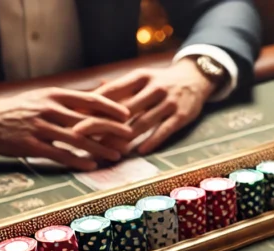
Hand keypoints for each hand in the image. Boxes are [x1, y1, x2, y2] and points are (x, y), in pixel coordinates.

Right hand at [0, 89, 133, 170]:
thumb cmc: (20, 109)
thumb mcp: (43, 97)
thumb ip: (69, 99)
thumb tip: (98, 95)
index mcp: (53, 95)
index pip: (88, 99)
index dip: (110, 107)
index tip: (128, 114)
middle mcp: (48, 109)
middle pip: (87, 120)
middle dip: (111, 130)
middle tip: (129, 138)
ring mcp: (38, 127)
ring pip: (76, 139)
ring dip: (99, 148)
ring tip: (116, 155)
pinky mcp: (29, 145)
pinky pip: (58, 154)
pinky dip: (77, 160)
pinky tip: (91, 165)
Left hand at [95, 59, 215, 154]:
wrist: (196, 77)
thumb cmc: (162, 80)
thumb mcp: (142, 77)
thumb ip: (120, 86)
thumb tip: (92, 92)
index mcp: (141, 76)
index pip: (114, 90)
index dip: (95, 104)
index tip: (76, 115)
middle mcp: (155, 88)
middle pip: (125, 109)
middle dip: (103, 123)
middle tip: (83, 136)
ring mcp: (169, 102)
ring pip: (143, 122)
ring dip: (124, 137)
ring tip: (107, 149)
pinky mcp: (182, 116)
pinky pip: (164, 130)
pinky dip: (151, 141)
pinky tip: (139, 151)